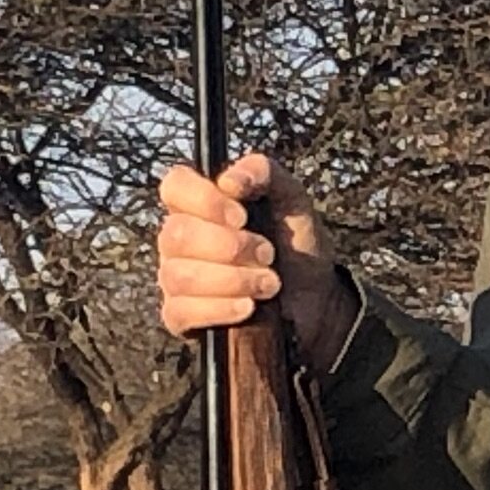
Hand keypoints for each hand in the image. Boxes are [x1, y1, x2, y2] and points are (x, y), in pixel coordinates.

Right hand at [156, 151, 347, 369]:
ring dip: (233, 279)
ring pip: (180, 275)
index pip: (174, 186)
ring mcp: (175, 279)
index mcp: (199, 205)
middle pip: (175, 234)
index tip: (242, 216)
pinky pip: (180, 312)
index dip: (204, 200)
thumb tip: (229, 180)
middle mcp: (179, 240)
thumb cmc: (296, 247)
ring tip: (269, 284)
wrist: (315, 302)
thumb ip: (264, 172)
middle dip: (230, 247)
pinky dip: (219, 309)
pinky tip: (248, 307)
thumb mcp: (292, 200)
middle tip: (268, 253)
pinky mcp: (180, 316)